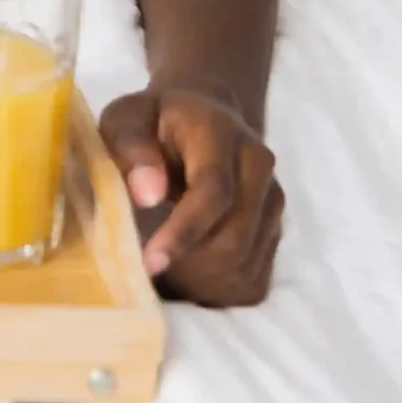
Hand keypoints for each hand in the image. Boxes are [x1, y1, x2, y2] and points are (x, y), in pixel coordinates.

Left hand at [99, 85, 283, 306]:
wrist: (205, 112)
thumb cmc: (154, 120)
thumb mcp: (126, 118)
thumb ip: (131, 148)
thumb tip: (148, 196)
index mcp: (219, 133)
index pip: (214, 191)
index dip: (183, 231)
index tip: (150, 262)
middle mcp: (258, 167)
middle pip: (235, 236)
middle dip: (188, 266)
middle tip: (145, 272)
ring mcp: (272, 200)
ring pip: (246, 263)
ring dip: (201, 282)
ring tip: (162, 273)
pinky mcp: (275, 228)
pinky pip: (254, 278)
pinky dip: (218, 290)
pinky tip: (185, 277)